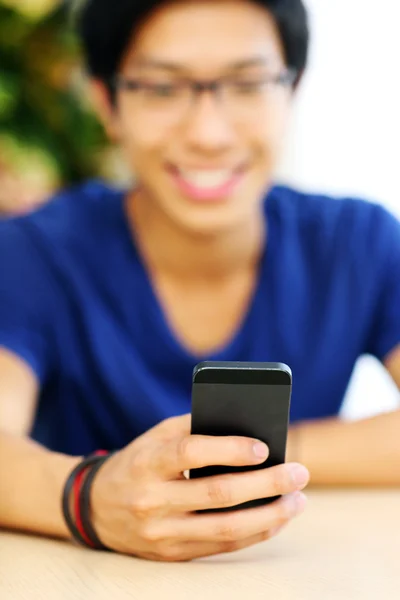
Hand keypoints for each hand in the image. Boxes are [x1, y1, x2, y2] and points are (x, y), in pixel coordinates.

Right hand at [91, 415, 309, 561]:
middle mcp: (152, 500)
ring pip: (225, 528)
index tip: (265, 447)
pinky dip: (254, 533)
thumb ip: (195, 428)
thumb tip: (247, 429)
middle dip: (266, 484)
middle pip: (218, 495)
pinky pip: (221, 546)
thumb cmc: (138, 462)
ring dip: (269, 515)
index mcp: (147, 463)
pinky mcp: (172, 554)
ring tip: (298, 500)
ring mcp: (161, 533)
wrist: (96, 507)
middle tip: (299, 472)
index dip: (229, 450)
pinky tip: (277, 518)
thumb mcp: (156, 436)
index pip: (191, 454)